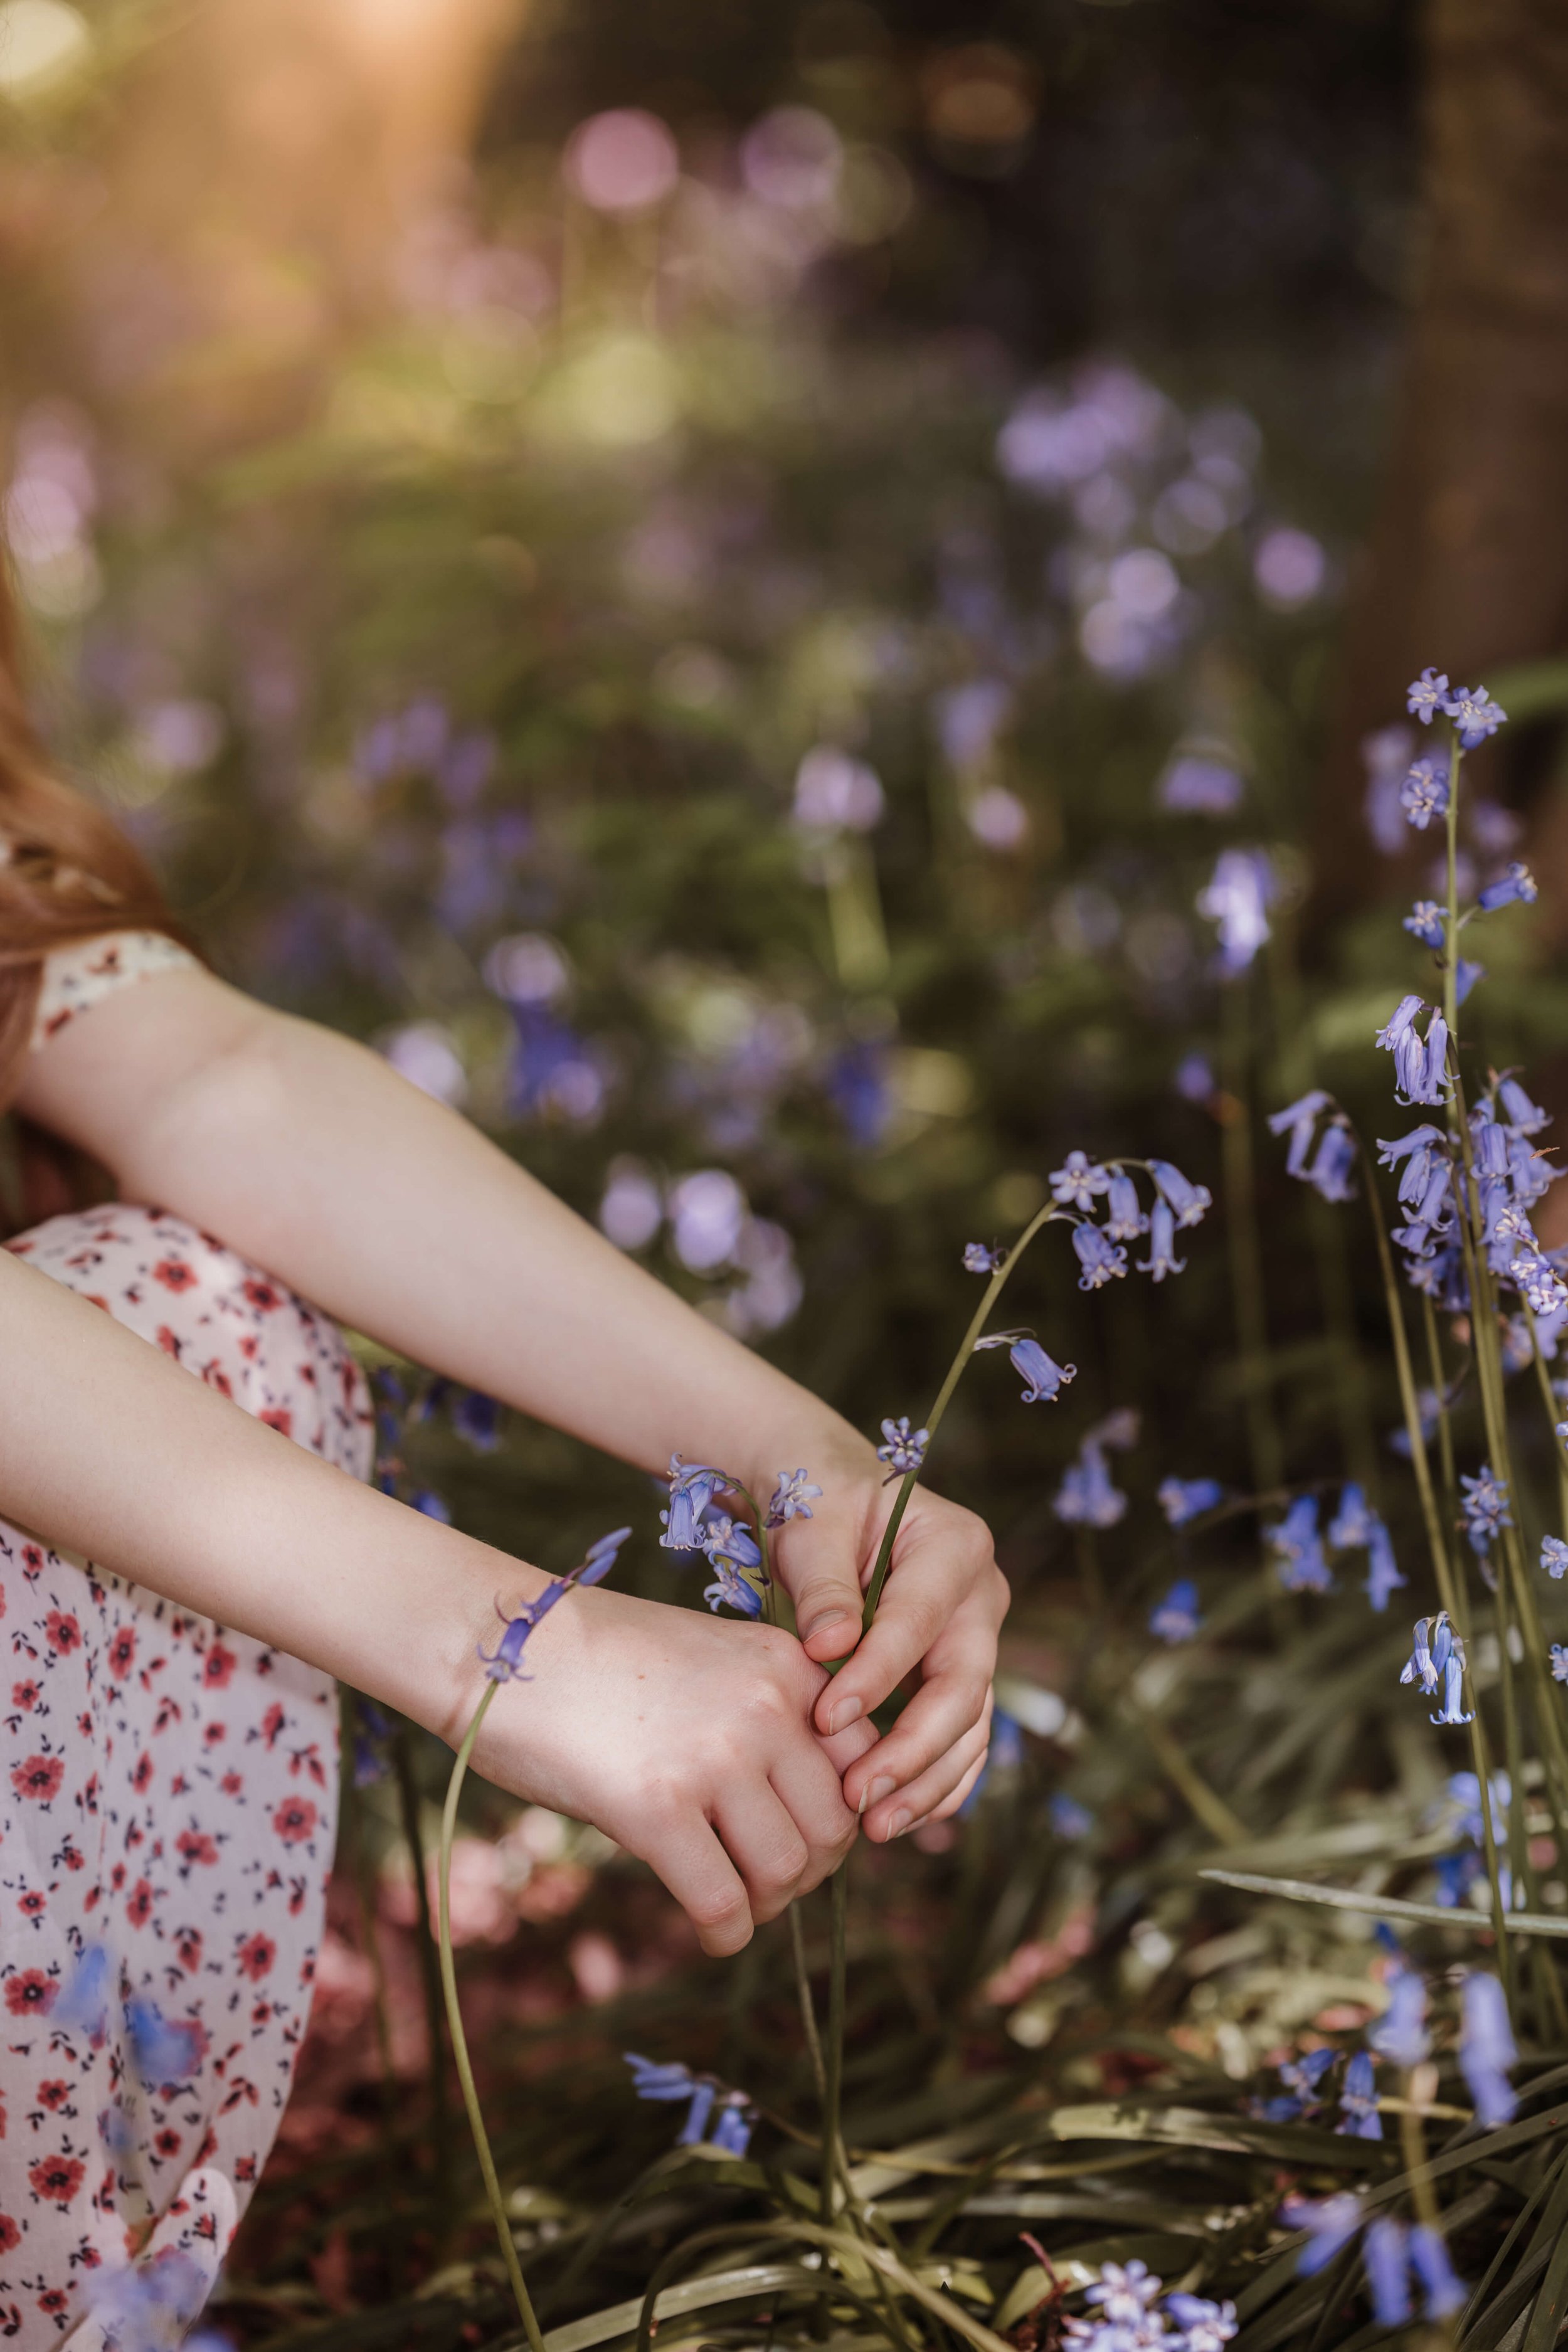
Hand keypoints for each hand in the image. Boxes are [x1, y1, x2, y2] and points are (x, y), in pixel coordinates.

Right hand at [458, 1584, 876, 1954]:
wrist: (501, 1644)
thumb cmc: (599, 1658)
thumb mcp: (712, 1660)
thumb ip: (768, 1716)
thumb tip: (810, 1809)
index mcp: (787, 1664)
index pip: (863, 1761)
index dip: (844, 1815)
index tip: (807, 1836)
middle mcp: (766, 1706)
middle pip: (834, 1827)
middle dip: (810, 1870)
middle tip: (770, 1881)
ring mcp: (715, 1756)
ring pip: (787, 1870)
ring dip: (768, 1904)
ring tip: (737, 1902)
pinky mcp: (657, 1808)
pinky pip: (722, 1902)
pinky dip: (726, 1933)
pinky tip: (711, 1932)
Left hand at [768, 1468, 1007, 1846]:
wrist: (830, 1495)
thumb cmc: (819, 1500)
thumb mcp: (813, 1524)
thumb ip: (824, 1586)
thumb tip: (831, 1651)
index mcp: (956, 1546)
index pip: (919, 1624)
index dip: (876, 1677)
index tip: (825, 1720)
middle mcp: (981, 1597)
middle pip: (962, 1687)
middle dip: (912, 1750)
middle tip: (857, 1798)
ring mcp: (977, 1640)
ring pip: (970, 1725)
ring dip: (926, 1782)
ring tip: (874, 1825)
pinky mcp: (958, 1675)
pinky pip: (961, 1739)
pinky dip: (935, 1783)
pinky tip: (897, 1818)